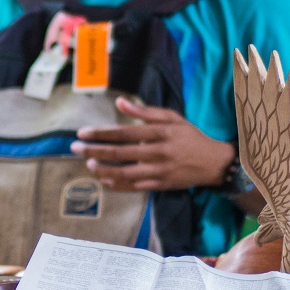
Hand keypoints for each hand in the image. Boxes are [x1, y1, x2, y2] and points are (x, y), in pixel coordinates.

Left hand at [72, 97, 234, 191]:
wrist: (214, 163)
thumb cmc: (190, 137)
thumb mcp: (172, 118)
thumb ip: (145, 112)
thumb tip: (120, 102)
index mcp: (160, 133)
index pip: (124, 133)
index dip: (101, 133)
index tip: (82, 133)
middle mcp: (158, 152)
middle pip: (120, 153)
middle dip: (94, 151)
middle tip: (75, 148)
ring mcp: (159, 171)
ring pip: (124, 173)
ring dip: (103, 169)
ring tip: (88, 164)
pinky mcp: (161, 185)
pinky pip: (134, 187)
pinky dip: (117, 184)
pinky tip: (104, 179)